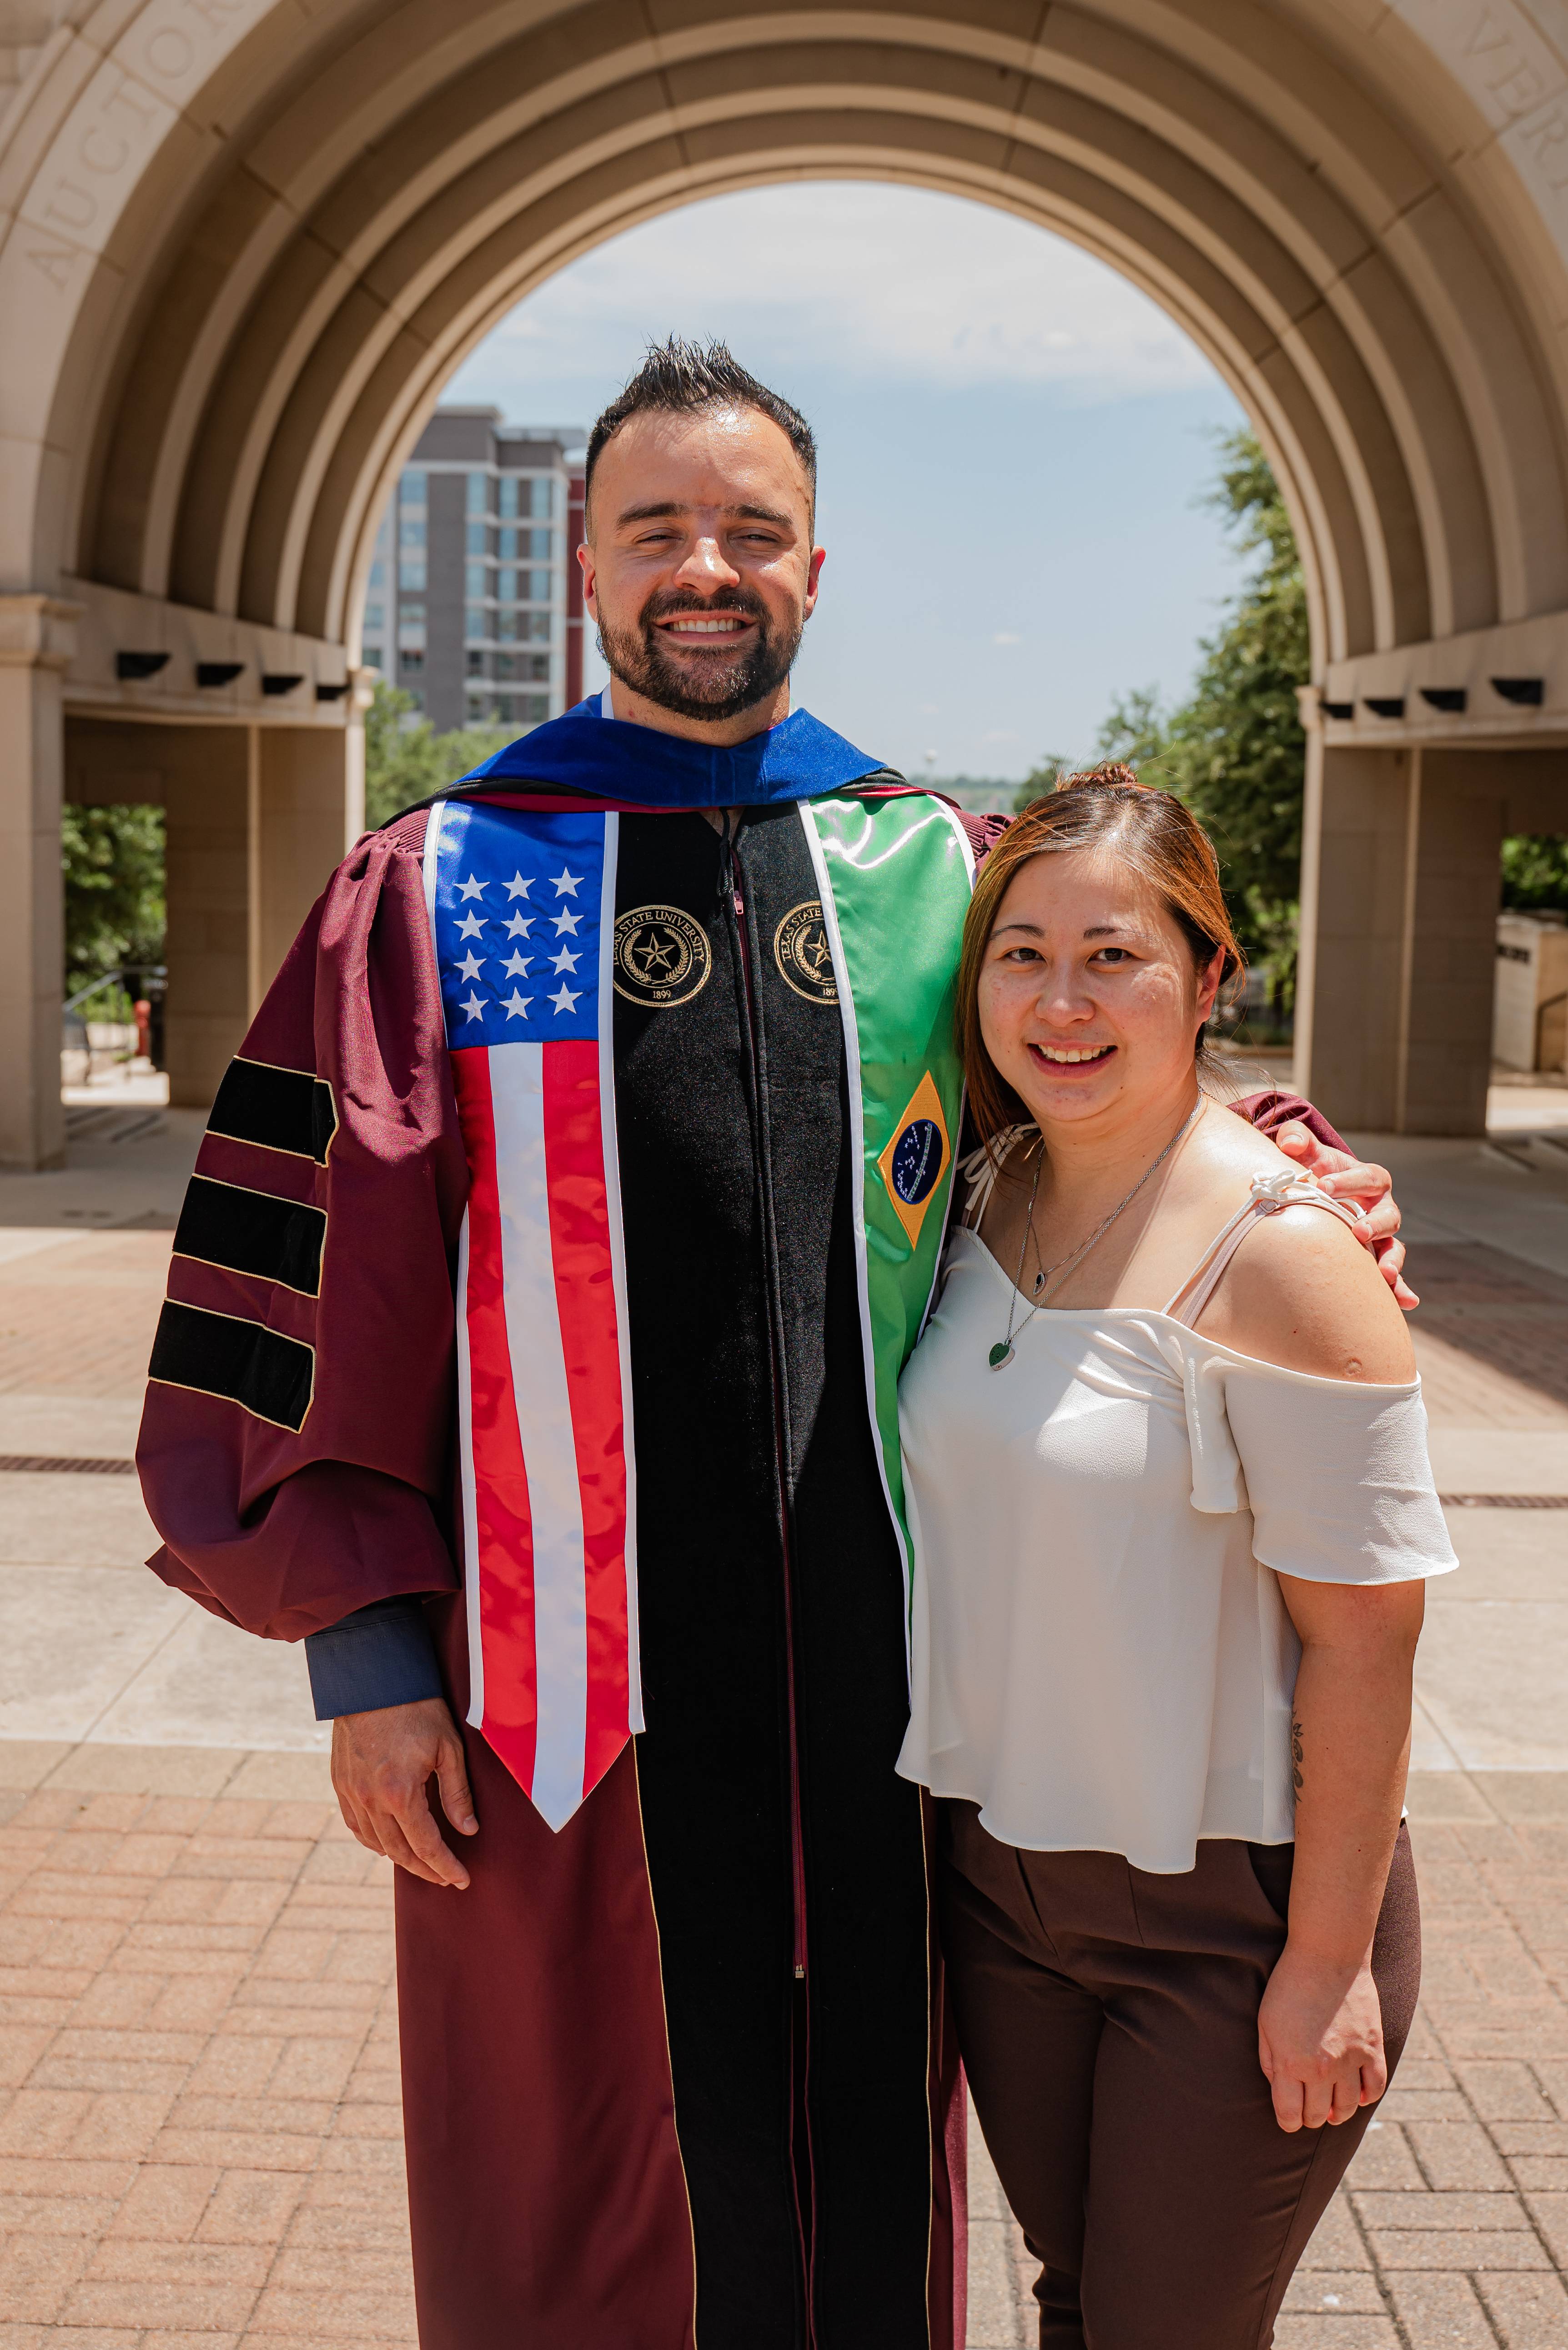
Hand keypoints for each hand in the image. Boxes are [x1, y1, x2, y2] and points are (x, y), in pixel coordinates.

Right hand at [331, 1696, 477, 1888]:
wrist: (373, 1678)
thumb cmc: (418, 1708)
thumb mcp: (448, 1747)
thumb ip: (457, 1793)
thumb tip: (468, 1830)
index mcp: (399, 1792)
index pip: (426, 1845)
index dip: (445, 1866)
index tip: (462, 1880)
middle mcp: (369, 1799)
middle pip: (399, 1851)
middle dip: (425, 1869)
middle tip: (446, 1878)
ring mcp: (350, 1792)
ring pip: (374, 1842)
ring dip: (400, 1858)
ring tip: (423, 1864)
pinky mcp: (339, 1782)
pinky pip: (355, 1825)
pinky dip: (373, 1841)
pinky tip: (388, 1844)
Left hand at [1258, 1943, 1386, 2130]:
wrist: (1326, 1954)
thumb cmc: (1289, 1985)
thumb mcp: (1265, 2022)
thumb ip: (1269, 2060)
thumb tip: (1279, 2087)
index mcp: (1291, 2062)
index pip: (1290, 2114)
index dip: (1288, 2122)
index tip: (1288, 2120)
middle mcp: (1322, 2068)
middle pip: (1317, 2115)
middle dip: (1309, 2118)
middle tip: (1308, 2111)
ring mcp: (1350, 2060)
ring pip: (1347, 2108)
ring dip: (1337, 2113)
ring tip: (1331, 2109)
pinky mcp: (1372, 2048)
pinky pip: (1375, 2088)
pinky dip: (1367, 2097)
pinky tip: (1358, 2094)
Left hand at [1272, 1121, 1417, 1308]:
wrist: (1315, 1193)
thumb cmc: (1313, 1170)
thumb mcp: (1307, 1152)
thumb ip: (1297, 1139)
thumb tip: (1289, 1143)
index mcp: (1369, 1180)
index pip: (1367, 1177)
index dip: (1348, 1181)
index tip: (1323, 1185)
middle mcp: (1381, 1209)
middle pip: (1389, 1215)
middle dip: (1376, 1224)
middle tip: (1358, 1231)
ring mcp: (1380, 1237)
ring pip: (1393, 1247)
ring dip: (1392, 1260)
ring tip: (1384, 1274)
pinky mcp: (1373, 1261)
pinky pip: (1391, 1278)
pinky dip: (1399, 1290)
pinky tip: (1406, 1303)